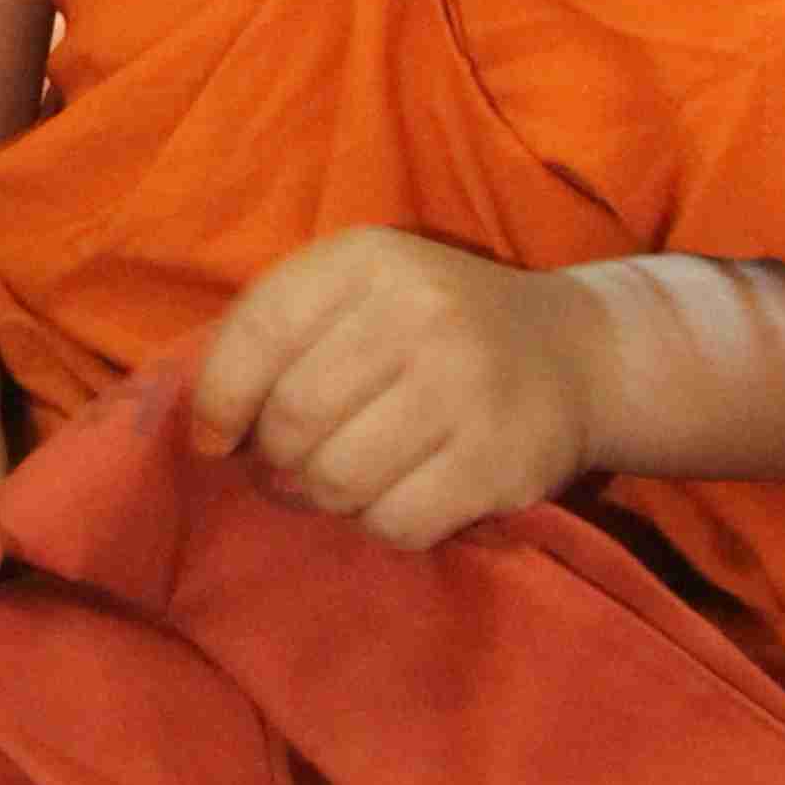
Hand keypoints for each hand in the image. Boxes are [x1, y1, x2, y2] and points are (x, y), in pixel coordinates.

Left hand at [189, 231, 598, 547]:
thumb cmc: (434, 326)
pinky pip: (395, 523)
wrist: (574, 353)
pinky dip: (380, 523)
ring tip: (348, 475)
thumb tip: (210, 434)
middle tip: (296, 460)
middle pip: (294, 419)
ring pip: (337, 480)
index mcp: (369, 260)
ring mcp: (468, 388)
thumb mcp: (359, 292)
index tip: (217, 438)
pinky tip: (400, 492)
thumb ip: (277, 335)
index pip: (259, 334)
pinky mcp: (501, 462)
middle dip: (276, 457)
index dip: (220, 400)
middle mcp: (422, 313)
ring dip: (325, 495)